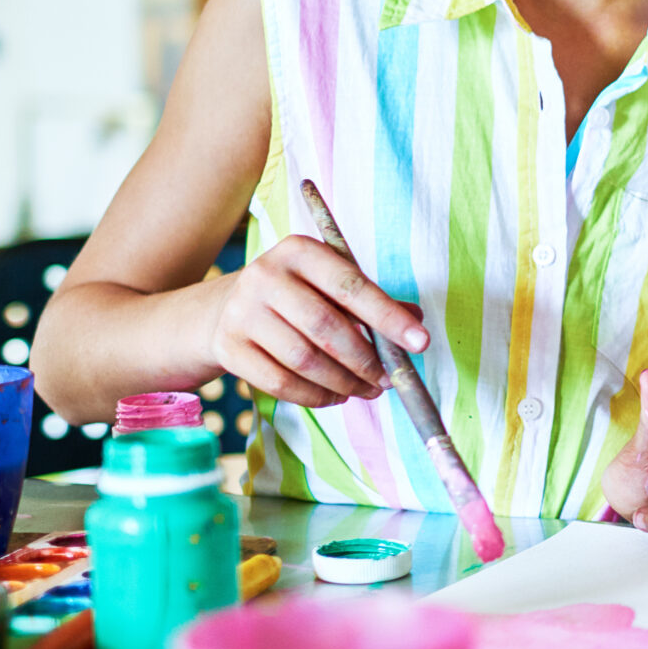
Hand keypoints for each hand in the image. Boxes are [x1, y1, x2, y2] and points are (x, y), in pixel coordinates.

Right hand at [203, 232, 427, 408]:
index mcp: (299, 252)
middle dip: (366, 361)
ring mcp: (241, 312)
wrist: (226, 307)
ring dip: (344, 383)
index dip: (389, 317)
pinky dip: (315, 396)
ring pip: (304, 360)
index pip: (351, 286)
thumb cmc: (297, 294)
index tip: (420, 342)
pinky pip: (279, 383)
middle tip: (389, 379)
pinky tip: (335, 396)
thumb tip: (416, 321)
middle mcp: (265, 276)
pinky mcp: (228, 348)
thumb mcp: (331, 283)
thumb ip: (372, 300)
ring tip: (368, 390)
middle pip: (326, 327)